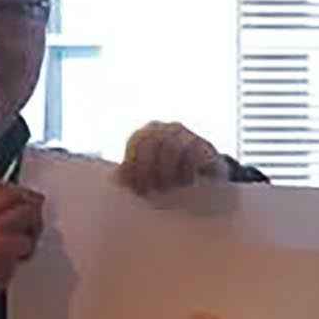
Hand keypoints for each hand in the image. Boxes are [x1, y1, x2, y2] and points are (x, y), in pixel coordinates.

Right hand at [0, 180, 46, 292]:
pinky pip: (27, 241)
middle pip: (15, 195)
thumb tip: (21, 204)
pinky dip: (28, 250)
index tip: (27, 198)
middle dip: (30, 203)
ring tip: (26, 244)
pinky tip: (20, 259)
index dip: (17, 191)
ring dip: (33, 228)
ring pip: (27, 213)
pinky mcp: (4, 245)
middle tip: (36, 218)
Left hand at [118, 121, 233, 197]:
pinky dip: (185, 171)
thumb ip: (129, 176)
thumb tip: (114, 179)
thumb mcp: (144, 177)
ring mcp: (185, 133)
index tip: (137, 188)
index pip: (136, 142)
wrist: (202, 178)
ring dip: (167, 171)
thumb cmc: (167, 178)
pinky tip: (185, 184)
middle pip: (152, 143)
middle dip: (149, 170)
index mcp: (145, 133)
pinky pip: (192, 153)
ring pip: (172, 147)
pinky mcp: (203, 144)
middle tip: (151, 191)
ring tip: (168, 189)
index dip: (134, 166)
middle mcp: (164, 128)